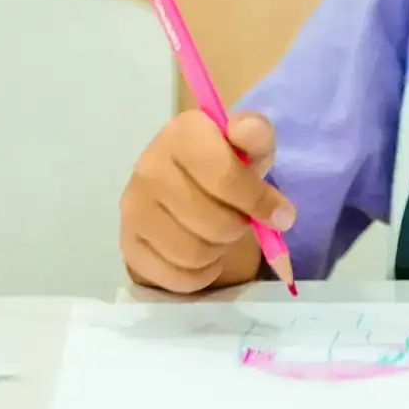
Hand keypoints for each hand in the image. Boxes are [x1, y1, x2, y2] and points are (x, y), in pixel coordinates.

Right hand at [119, 110, 294, 293]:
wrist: (182, 182)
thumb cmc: (225, 162)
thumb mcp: (249, 146)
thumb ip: (256, 135)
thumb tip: (248, 131)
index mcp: (183, 133)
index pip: (226, 179)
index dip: (258, 202)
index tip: (281, 214)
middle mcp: (149, 166)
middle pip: (215, 223)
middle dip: (239, 228)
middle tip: (240, 220)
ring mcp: (133, 206)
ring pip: (194, 253)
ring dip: (220, 251)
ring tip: (221, 235)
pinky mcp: (128, 242)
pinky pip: (177, 277)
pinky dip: (201, 274)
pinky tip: (205, 255)